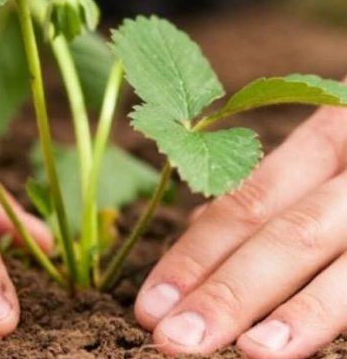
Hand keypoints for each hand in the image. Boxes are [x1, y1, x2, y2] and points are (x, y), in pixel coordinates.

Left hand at [135, 100, 346, 358]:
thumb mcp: (328, 154)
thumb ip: (275, 190)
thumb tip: (199, 231)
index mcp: (327, 140)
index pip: (244, 203)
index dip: (194, 255)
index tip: (149, 304)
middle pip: (287, 235)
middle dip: (229, 292)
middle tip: (172, 341)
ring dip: (300, 314)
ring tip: (250, 353)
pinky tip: (301, 346)